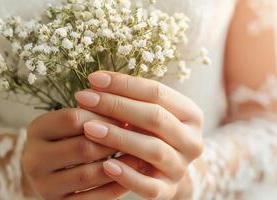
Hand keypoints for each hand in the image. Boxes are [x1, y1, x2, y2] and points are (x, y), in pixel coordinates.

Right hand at [22, 108, 148, 199]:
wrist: (47, 171)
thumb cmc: (66, 139)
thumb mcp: (69, 123)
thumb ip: (91, 114)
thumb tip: (128, 108)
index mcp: (36, 130)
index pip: (73, 118)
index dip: (104, 116)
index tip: (128, 116)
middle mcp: (33, 158)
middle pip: (82, 147)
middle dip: (115, 142)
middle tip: (141, 138)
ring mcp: (43, 185)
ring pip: (89, 175)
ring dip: (121, 166)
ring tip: (143, 157)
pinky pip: (91, 199)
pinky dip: (114, 188)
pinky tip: (132, 178)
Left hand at [75, 71, 203, 198]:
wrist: (164, 171)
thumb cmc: (150, 133)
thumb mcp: (146, 113)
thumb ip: (129, 99)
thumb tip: (95, 83)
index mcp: (191, 114)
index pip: (157, 92)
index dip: (124, 84)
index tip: (92, 79)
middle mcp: (192, 141)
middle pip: (155, 118)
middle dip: (116, 106)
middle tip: (84, 99)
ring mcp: (181, 167)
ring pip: (153, 150)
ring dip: (119, 137)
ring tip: (89, 128)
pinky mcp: (168, 190)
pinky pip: (149, 186)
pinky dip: (128, 176)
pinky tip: (106, 165)